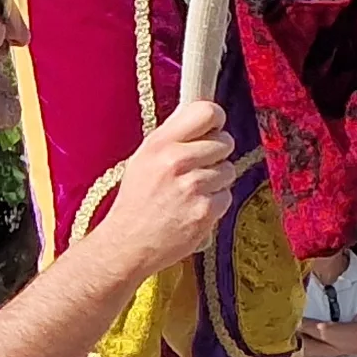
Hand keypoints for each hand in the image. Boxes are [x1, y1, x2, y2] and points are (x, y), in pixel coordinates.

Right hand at [93, 102, 241, 280]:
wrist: (128, 244)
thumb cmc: (136, 201)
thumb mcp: (143, 159)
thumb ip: (172, 136)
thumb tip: (202, 115)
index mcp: (159, 143)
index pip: (206, 111)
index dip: (216, 119)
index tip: (214, 128)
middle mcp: (176, 160)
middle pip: (225, 142)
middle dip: (217, 155)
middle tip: (198, 169)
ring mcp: (192, 186)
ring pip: (228, 170)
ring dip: (216, 182)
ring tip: (191, 193)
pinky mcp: (205, 210)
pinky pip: (226, 196)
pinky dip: (215, 204)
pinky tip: (193, 209)